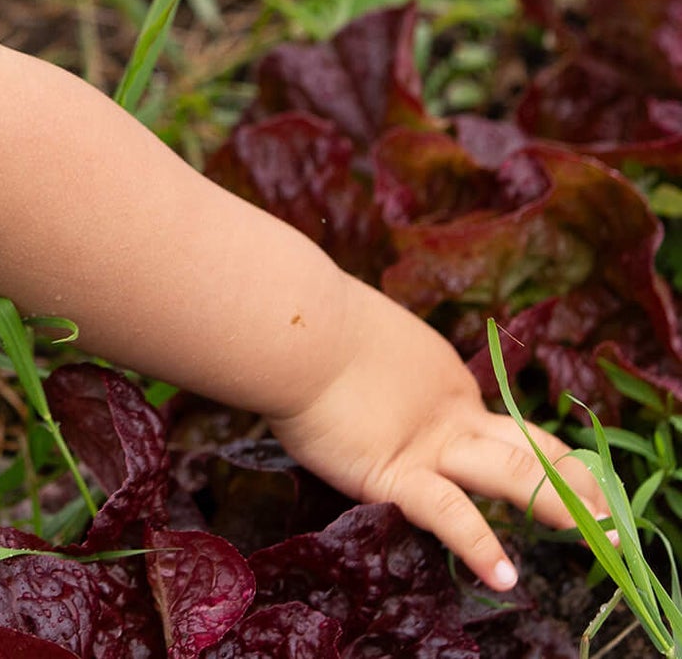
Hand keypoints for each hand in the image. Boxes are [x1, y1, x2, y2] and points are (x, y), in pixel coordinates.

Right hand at [265, 276, 612, 591]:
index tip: (566, 473)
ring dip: (557, 506)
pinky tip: (503, 574)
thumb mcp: (354, 335)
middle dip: (572, 481)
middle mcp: (447, 413)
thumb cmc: (304, 324)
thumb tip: (349, 351)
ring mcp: (428, 444)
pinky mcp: (396, 474)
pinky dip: (479, 544)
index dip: (537, 450)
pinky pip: (449, 514)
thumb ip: (370, 358)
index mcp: (440, 380)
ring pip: (510, 476)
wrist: (290, 326)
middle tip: (607, 510)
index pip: (497, 425)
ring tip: (599, 538)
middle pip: (526, 448)